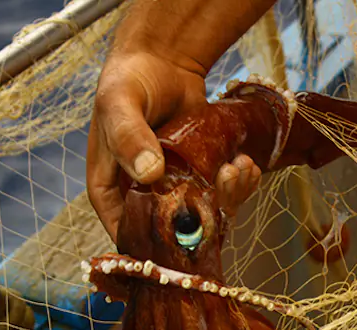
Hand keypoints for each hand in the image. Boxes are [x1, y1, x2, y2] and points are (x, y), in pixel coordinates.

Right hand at [86, 51, 260, 241]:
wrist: (162, 60)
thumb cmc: (130, 81)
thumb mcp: (120, 104)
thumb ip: (128, 136)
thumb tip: (149, 173)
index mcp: (111, 186)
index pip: (125, 229)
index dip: (151, 242)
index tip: (181, 237)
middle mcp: (142, 193)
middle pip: (171, 228)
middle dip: (203, 217)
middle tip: (222, 185)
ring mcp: (174, 187)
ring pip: (202, 214)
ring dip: (228, 198)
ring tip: (237, 168)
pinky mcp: (201, 175)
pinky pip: (221, 193)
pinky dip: (238, 184)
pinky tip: (245, 163)